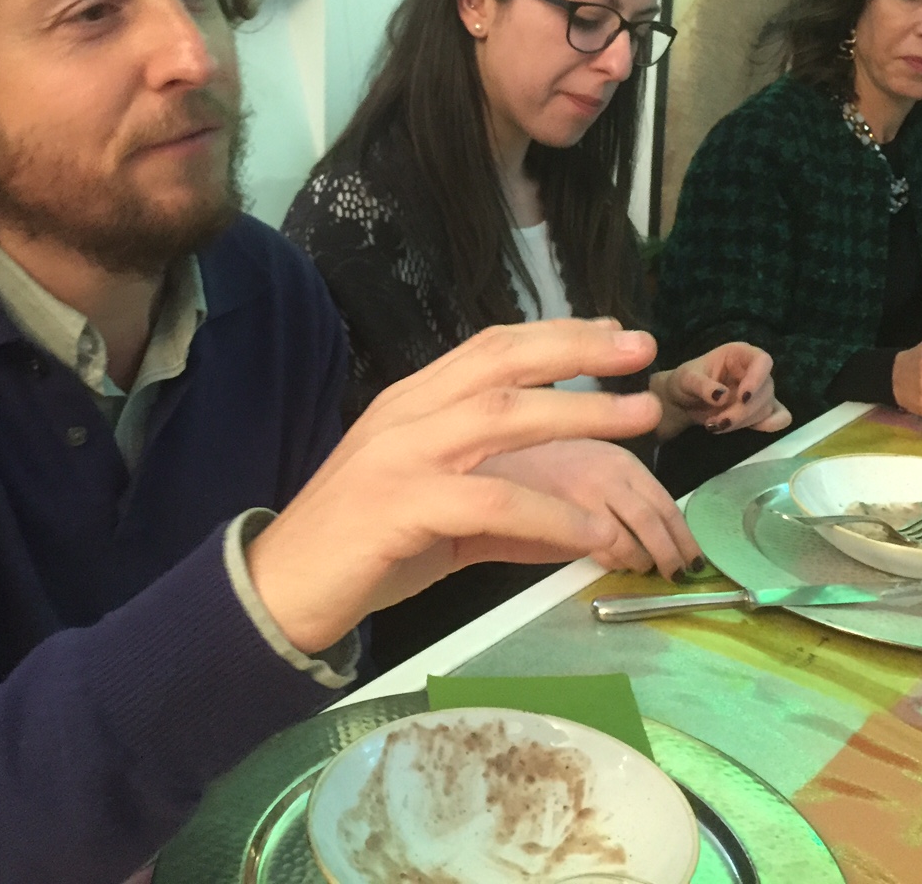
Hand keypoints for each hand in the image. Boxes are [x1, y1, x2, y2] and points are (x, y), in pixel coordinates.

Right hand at [244, 319, 663, 653]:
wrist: (279, 591)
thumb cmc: (360, 548)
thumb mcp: (441, 520)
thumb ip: (507, 515)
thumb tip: (581, 524)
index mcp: (413, 403)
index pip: (491, 347)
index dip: (556, 333)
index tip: (615, 331)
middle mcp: (407, 414)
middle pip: (502, 362)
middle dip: (577, 349)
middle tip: (642, 348)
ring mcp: (400, 455)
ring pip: (502, 416)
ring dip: (579, 412)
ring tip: (640, 417)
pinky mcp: (399, 506)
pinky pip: (491, 502)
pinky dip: (550, 515)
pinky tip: (594, 531)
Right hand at [476, 439, 700, 578]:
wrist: (483, 471)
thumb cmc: (533, 471)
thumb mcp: (584, 468)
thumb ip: (617, 493)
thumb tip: (653, 530)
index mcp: (617, 458)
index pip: (664, 500)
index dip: (684, 533)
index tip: (694, 555)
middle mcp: (607, 472)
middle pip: (656, 520)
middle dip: (674, 552)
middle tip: (680, 573)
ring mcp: (587, 494)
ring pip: (634, 538)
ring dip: (644, 560)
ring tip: (645, 570)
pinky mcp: (565, 517)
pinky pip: (605, 549)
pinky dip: (616, 562)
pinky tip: (613, 565)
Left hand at [650, 342, 791, 440]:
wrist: (683, 402)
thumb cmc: (685, 382)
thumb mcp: (686, 380)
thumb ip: (702, 386)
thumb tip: (722, 396)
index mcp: (738, 354)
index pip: (762, 361)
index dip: (757, 378)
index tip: (743, 398)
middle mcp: (754, 370)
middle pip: (765, 390)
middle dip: (742, 411)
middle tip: (717, 422)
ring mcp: (760, 391)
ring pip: (767, 407)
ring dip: (743, 421)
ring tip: (715, 425)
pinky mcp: (761, 410)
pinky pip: (779, 417)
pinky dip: (770, 425)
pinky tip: (752, 429)